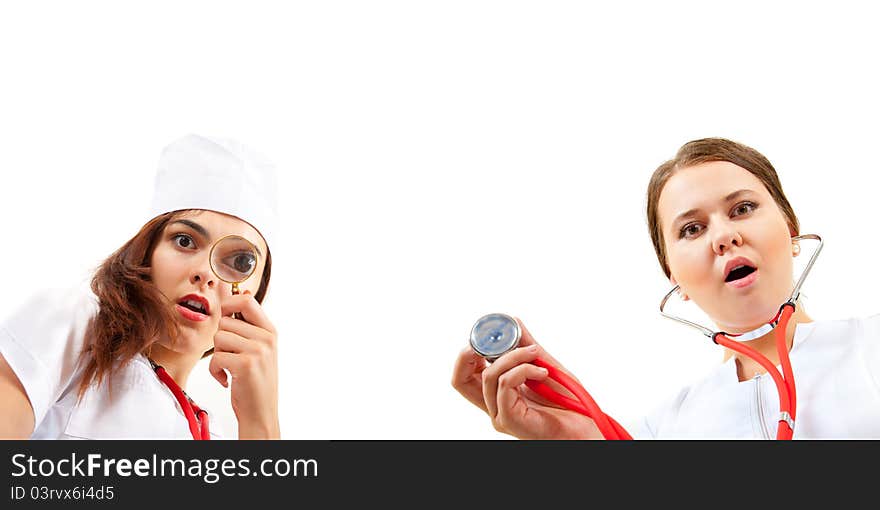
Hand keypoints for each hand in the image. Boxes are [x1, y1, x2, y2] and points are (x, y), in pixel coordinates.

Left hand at [208, 290, 279, 438]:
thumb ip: (250, 324)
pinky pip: (215, 357)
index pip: (246, 301)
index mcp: (270, 331)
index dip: (229, 305)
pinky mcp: (245, 365)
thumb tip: (241, 294)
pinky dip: (215, 371)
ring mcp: (258, 351)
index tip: (226, 320)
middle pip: (225, 322)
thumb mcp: (260, 349)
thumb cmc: (256, 381)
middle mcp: (267, 338)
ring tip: (230, 367)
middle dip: (221, 340)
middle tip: (232, 356)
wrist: (261, 412)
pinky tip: (226, 379)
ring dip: (218, 355)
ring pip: (218, 338)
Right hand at [451, 317, 603, 439]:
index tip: (486, 333)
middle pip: (460, 379)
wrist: (585, 430)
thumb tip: (513, 321)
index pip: (465, 375)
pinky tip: (542, 372)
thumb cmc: (568, 404)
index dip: (467, 352)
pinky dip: (523, 369)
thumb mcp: (544, 366)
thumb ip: (527, 346)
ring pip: (489, 375)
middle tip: (492, 337)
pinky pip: (505, 384)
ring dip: (514, 355)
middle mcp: (494, 406)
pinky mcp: (510, 420)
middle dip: (470, 352)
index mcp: (497, 394)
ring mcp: (500, 415)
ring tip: (535, 355)